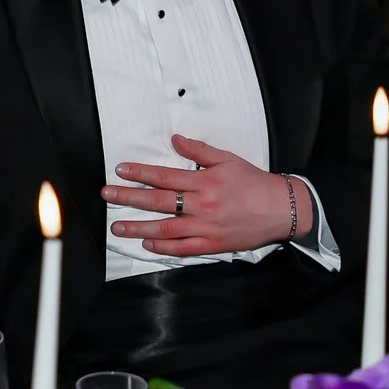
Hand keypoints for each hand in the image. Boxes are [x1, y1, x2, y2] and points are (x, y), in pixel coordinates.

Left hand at [103, 135, 313, 255]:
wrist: (281, 209)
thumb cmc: (254, 182)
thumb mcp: (228, 159)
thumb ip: (199, 151)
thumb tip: (175, 139)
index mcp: (205, 181)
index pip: (165, 176)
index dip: (140, 172)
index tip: (120, 170)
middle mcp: (202, 205)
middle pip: (158, 202)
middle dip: (129, 198)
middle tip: (107, 195)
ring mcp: (206, 227)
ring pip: (165, 229)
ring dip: (138, 228)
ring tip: (117, 227)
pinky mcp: (212, 244)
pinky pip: (183, 248)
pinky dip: (164, 248)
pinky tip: (147, 244)